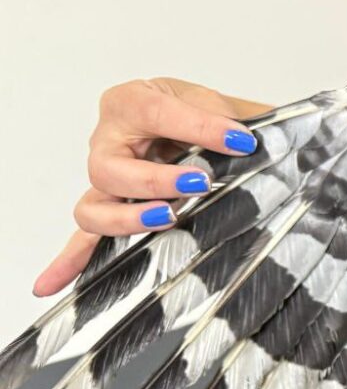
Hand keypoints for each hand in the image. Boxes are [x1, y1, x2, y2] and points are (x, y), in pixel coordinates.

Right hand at [34, 78, 271, 296]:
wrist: (207, 127)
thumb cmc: (207, 114)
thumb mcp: (226, 105)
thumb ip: (237, 121)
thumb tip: (253, 143)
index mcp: (135, 103)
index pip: (157, 113)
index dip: (200, 127)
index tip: (242, 142)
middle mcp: (110, 141)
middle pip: (110, 168)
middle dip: (154, 180)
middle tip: (199, 183)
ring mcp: (107, 180)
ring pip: (94, 207)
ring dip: (127, 219)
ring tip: (167, 218)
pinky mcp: (113, 209)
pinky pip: (85, 238)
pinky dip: (69, 261)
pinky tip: (50, 285)